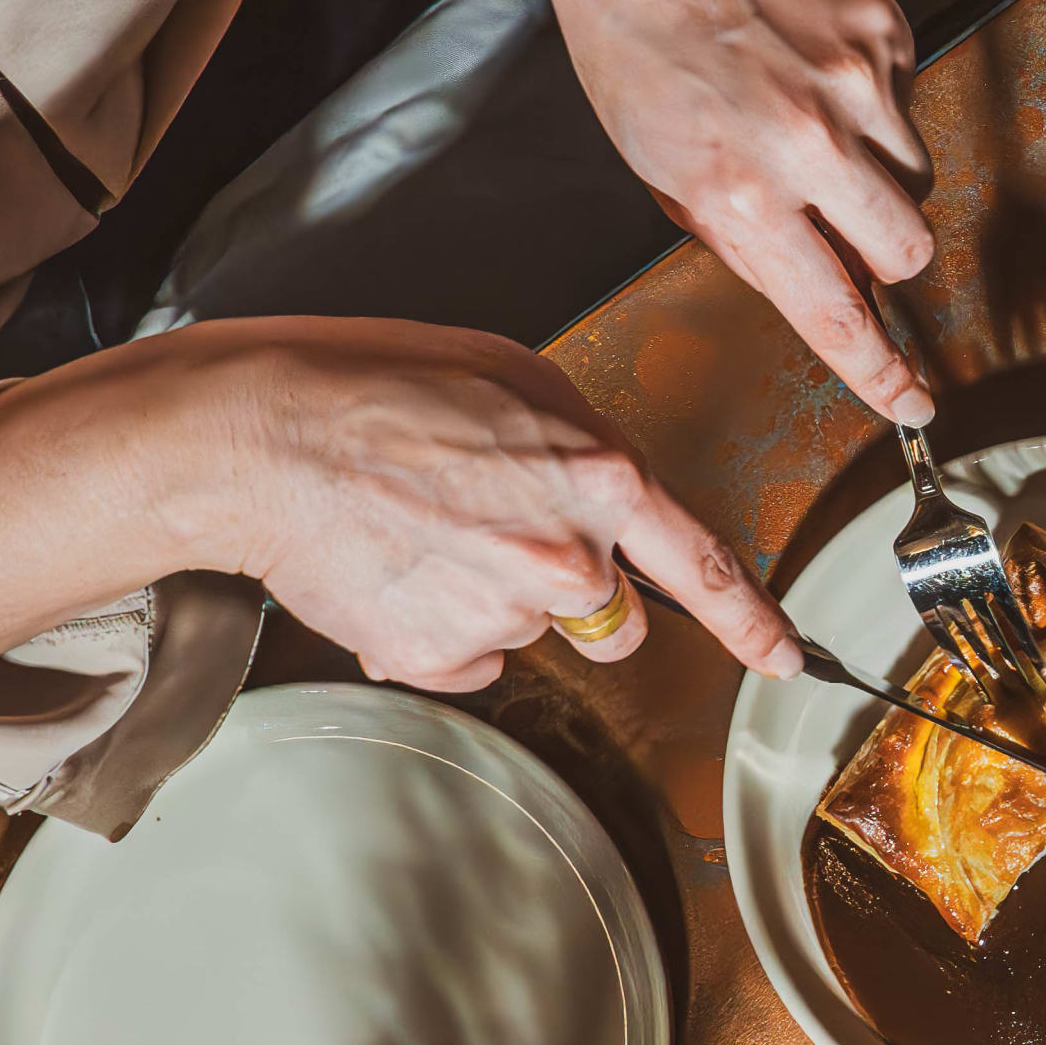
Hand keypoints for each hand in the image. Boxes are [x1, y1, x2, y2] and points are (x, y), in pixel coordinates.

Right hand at [206, 318, 800, 690]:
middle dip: (579, 599)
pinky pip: (464, 664)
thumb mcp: (513, 380)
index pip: (701, 565)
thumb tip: (605, 500)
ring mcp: (500, 612)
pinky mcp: (437, 654)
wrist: (260, 435)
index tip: (785, 656)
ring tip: (422, 535)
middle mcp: (562, 555)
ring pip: (528, 635)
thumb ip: (582, 448)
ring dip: (490, 603)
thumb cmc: (373, 386)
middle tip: (500, 542)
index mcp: (596, 477)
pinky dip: (435, 632)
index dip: (752, 621)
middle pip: (614, 622)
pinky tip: (395, 570)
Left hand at [500, 0, 936, 421]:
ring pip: (916, 172)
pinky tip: (809, 59)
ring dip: (879, 170)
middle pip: (909, 249)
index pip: (835, 312)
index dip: (881, 372)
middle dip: (885, 253)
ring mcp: (857, 79)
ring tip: (811, 120)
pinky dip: (871, 94)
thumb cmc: (627, 36)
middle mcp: (808, 142)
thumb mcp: (655, 163)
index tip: (912, 404)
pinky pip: (906, 94)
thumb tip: (811, 280)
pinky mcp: (884, 24)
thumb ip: (739, 233)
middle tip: (845, 223)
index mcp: (738, 190)